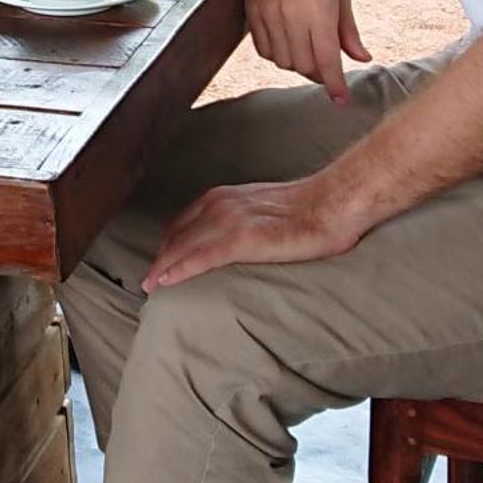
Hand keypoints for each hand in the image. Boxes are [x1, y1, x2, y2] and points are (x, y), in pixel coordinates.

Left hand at [143, 175, 363, 291]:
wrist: (333, 203)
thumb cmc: (310, 209)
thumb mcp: (264, 208)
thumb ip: (244, 219)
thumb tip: (239, 239)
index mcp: (224, 197)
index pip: (184, 221)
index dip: (168, 243)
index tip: (159, 260)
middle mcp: (220, 204)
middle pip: (177, 234)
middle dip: (160, 257)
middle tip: (148, 279)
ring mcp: (230, 221)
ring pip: (183, 245)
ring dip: (163, 266)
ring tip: (150, 286)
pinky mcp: (243, 239)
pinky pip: (201, 257)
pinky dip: (180, 270)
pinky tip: (167, 282)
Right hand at [244, 0, 368, 102]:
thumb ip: (348, 29)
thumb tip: (360, 57)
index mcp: (318, 12)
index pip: (327, 61)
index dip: (335, 86)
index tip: (341, 100)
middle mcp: (291, 17)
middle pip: (304, 66)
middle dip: (318, 73)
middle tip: (328, 67)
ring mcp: (268, 15)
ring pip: (283, 61)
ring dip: (298, 64)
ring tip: (308, 52)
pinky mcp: (253, 11)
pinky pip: (264, 49)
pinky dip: (277, 54)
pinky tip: (287, 43)